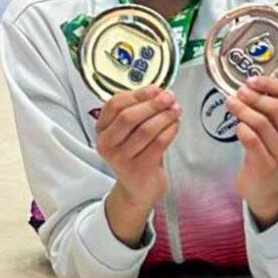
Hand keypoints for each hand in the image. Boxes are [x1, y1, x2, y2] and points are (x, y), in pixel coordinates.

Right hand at [95, 87, 180, 242]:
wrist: (138, 188)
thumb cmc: (136, 154)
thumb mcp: (129, 132)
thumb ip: (139, 110)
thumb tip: (159, 92)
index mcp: (102, 130)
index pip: (115, 104)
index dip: (137, 94)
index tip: (155, 90)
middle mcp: (107, 144)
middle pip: (129, 117)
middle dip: (153, 104)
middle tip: (169, 97)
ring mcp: (122, 158)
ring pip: (145, 129)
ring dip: (164, 116)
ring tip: (176, 110)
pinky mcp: (139, 168)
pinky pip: (158, 143)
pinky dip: (170, 130)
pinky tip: (175, 125)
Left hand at [226, 76, 277, 228]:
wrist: (266, 189)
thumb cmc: (270, 154)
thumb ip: (273, 109)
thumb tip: (253, 84)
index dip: (271, 83)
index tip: (253, 81)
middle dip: (255, 96)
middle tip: (239, 92)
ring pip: (261, 123)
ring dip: (243, 109)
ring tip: (231, 104)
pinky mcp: (267, 166)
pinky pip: (251, 139)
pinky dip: (241, 129)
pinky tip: (238, 127)